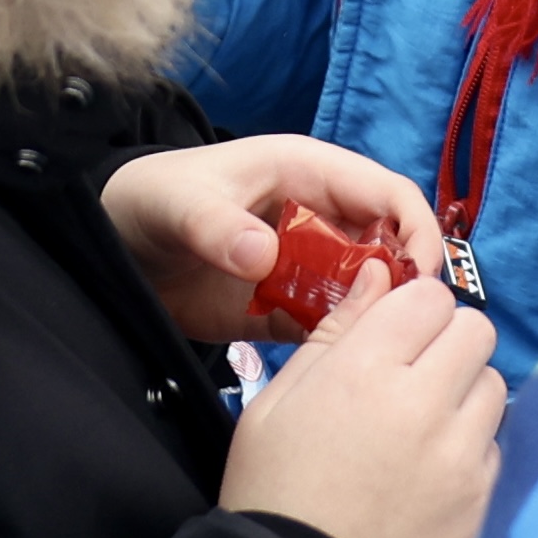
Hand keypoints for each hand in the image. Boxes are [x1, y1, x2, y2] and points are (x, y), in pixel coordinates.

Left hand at [103, 134, 448, 342]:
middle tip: (408, 328)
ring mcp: (306, 264)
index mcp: (309, 172)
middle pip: (390, 246)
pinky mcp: (285, 306)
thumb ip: (217, 227)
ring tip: (377, 352)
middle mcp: (320, 217)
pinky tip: (338, 365)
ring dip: (377, 317)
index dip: (417, 229)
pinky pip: (330, 324)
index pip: (388, 193)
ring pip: (367, 290)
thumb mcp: (180, 204)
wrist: (114, 246)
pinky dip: (340, 342)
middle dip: (406, 283)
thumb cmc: (152, 199)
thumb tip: (264, 257)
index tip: (424, 277)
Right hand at [218, 269, 504, 537]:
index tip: (395, 339)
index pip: (429, 296)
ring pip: (495, 384)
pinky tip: (436, 472)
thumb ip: (335, 332)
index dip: (412, 312)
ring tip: (425, 429)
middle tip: (414, 379)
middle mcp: (423, 402)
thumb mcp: (277, 402)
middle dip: (446, 344)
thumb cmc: (275, 491)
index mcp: (365, 370)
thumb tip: (378, 274)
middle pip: (476, 330)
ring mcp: (461, 454)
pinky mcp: (483, 498)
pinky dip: (475, 448)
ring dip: (466, 394)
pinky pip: (500, 444)